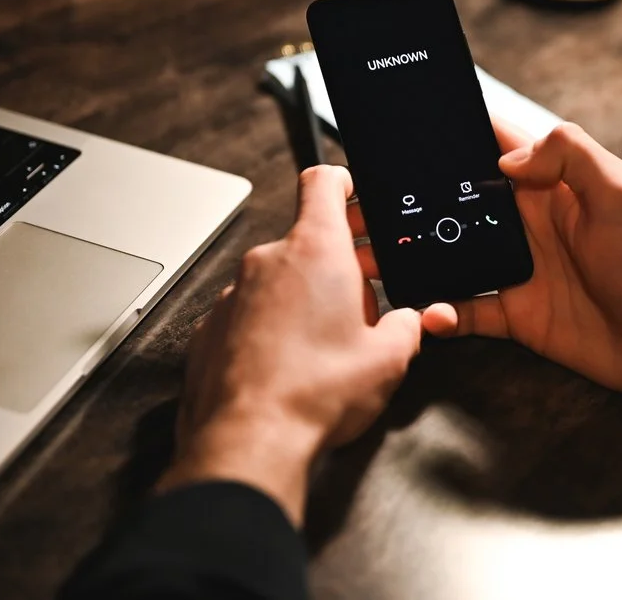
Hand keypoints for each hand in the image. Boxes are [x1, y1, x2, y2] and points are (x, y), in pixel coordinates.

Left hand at [159, 165, 425, 524]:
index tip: (355, 193)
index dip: (343, 182)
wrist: (248, 440)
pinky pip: (249, 313)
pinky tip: (290, 364)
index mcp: (316, 250)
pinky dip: (270, 327)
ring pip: (278, 279)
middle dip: (339, 262)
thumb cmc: (316, 392)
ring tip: (328, 341)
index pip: (324, 182)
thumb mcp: (389, 359)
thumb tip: (411, 321)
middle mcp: (269, 261)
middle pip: (307, 239)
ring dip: (303, 297)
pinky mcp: (211, 328)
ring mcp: (234, 294)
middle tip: (366, 293)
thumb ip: (407, 327)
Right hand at [353, 121, 621, 424]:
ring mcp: (521, 270)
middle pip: (455, 205)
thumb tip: (504, 156)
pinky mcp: (520, 317)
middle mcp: (528, 223)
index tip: (400, 132)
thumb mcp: (620, 191)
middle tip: (364, 207)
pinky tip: (427, 313)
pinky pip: (467, 311)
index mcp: (550, 185)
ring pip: (450, 257)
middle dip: (410, 203)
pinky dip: (441, 313)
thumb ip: (567, 155)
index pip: (490, 147)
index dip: (448, 137)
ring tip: (371, 259)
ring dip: (412, 257)